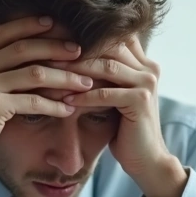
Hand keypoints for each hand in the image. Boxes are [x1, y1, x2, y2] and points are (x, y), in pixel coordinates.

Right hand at [0, 16, 93, 196]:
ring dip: (64, 76)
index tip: (54, 24)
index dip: (31, 26)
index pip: (4, 32)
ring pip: (35, 73)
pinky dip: (55, 104)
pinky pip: (33, 101)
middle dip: (55, 46)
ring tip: (84, 81)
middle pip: (24, 47)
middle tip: (79, 51)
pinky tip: (69, 109)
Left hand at [59, 35, 187, 196]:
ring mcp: (147, 83)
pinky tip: (64, 100)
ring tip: (51, 74)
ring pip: (105, 67)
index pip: (112, 37)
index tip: (54, 41)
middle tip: (47, 54)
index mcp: (144, 61)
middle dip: (76, 51)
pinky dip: (82, 96)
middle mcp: (149, 67)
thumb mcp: (115, 95)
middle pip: (108, 47)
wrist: (146, 159)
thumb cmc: (125, 127)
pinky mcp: (140, 101)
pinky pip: (105, 94)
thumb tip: (69, 55)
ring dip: (75, 71)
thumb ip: (105, 75)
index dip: (84, 37)